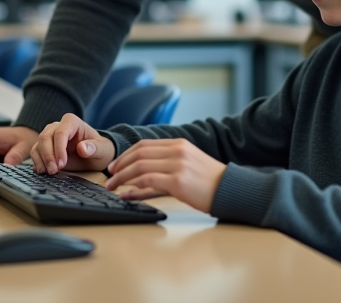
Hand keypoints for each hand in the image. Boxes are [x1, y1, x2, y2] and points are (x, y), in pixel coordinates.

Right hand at [29, 114, 114, 174]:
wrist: (95, 156)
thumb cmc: (100, 150)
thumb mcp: (103, 150)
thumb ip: (94, 148)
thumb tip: (82, 148)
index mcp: (72, 122)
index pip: (61, 132)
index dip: (59, 148)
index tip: (62, 164)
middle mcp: (58, 126)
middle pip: (46, 137)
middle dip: (48, 155)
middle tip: (54, 171)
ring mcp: (50, 136)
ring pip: (39, 144)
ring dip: (41, 159)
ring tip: (49, 173)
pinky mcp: (45, 147)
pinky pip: (36, 152)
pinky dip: (37, 162)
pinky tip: (42, 171)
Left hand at [104, 139, 225, 213]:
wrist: (231, 190)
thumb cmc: (209, 182)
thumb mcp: (188, 165)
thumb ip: (166, 167)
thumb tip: (141, 179)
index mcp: (179, 144)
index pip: (144, 145)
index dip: (126, 155)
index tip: (115, 165)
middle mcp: (177, 151)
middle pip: (139, 154)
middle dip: (120, 165)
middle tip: (109, 176)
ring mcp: (177, 165)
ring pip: (139, 167)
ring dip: (121, 177)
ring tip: (112, 187)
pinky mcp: (178, 181)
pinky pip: (148, 181)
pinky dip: (132, 188)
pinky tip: (125, 195)